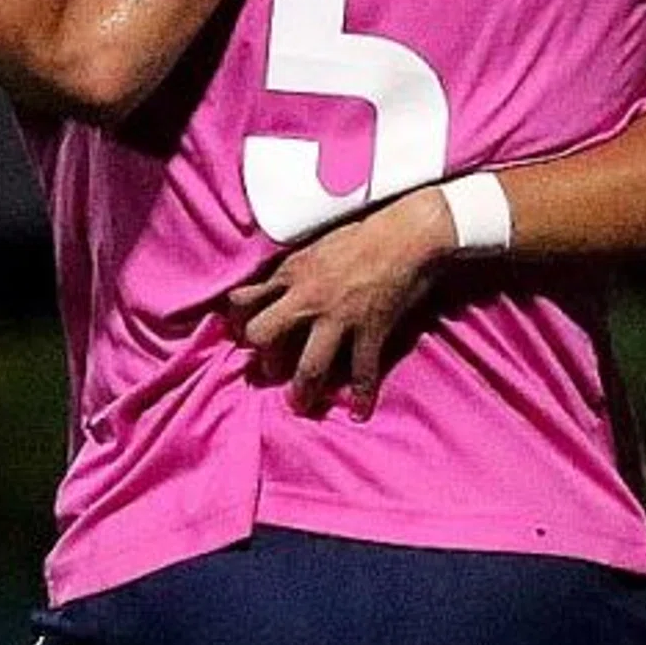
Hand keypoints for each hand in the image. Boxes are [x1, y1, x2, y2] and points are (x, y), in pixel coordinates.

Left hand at [227, 187, 458, 416]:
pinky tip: (359, 412)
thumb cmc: (365, 232)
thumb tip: (275, 285)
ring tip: (301, 405)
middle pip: (264, 335)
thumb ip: (293, 269)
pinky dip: (362, 396)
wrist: (408, 233)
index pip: (245, 299)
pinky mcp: (369, 332)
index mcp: (291, 273)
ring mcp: (338, 319)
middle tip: (270, 370)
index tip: (242, 333)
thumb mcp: (315, 244)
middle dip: (263, 357)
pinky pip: (361, 372)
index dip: (237, 320)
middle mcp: (307, 299)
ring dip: (303, 392)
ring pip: (309, 366)